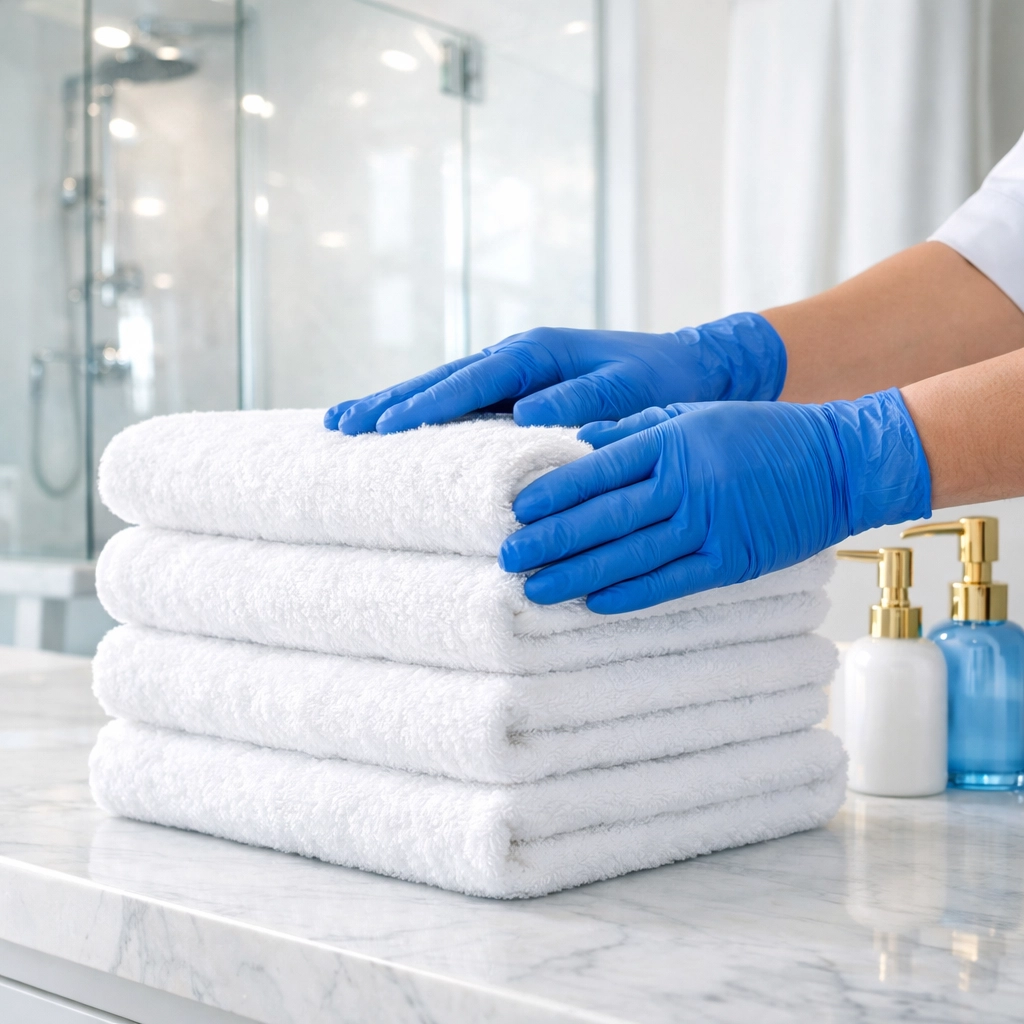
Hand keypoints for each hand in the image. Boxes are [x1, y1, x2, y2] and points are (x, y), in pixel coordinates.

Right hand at [324, 313, 786, 433]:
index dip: (423, 406)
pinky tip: (403, 428)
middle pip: (438, 380)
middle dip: (389, 403)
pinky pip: (462, 401)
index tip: (380, 430)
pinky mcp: (519, 389)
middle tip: (338, 425)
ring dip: (396, 405)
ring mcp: (514, 373)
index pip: (466, 383)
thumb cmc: (662, 382)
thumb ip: (584, 401)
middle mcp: (515, 358)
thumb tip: (529, 419)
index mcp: (535, 355)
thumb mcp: (630, 392)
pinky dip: (428, 412)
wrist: (692, 365)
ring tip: (347, 424)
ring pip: (442, 388)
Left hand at [498, 390, 931, 613]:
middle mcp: (686, 483)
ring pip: (630, 554)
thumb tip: (579, 444)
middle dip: (551, 540)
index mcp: (673, 441)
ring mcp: (710, 525)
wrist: (837, 462)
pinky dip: (631, 594)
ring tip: (536, 590)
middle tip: (508, 558)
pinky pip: (672, 582)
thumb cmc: (761, 433)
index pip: (597, 470)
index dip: (552, 493)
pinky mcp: (733, 561)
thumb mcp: (696, 414)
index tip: (514, 511)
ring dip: (578, 574)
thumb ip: (637, 428)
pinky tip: (596, 603)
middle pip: (604, 516)